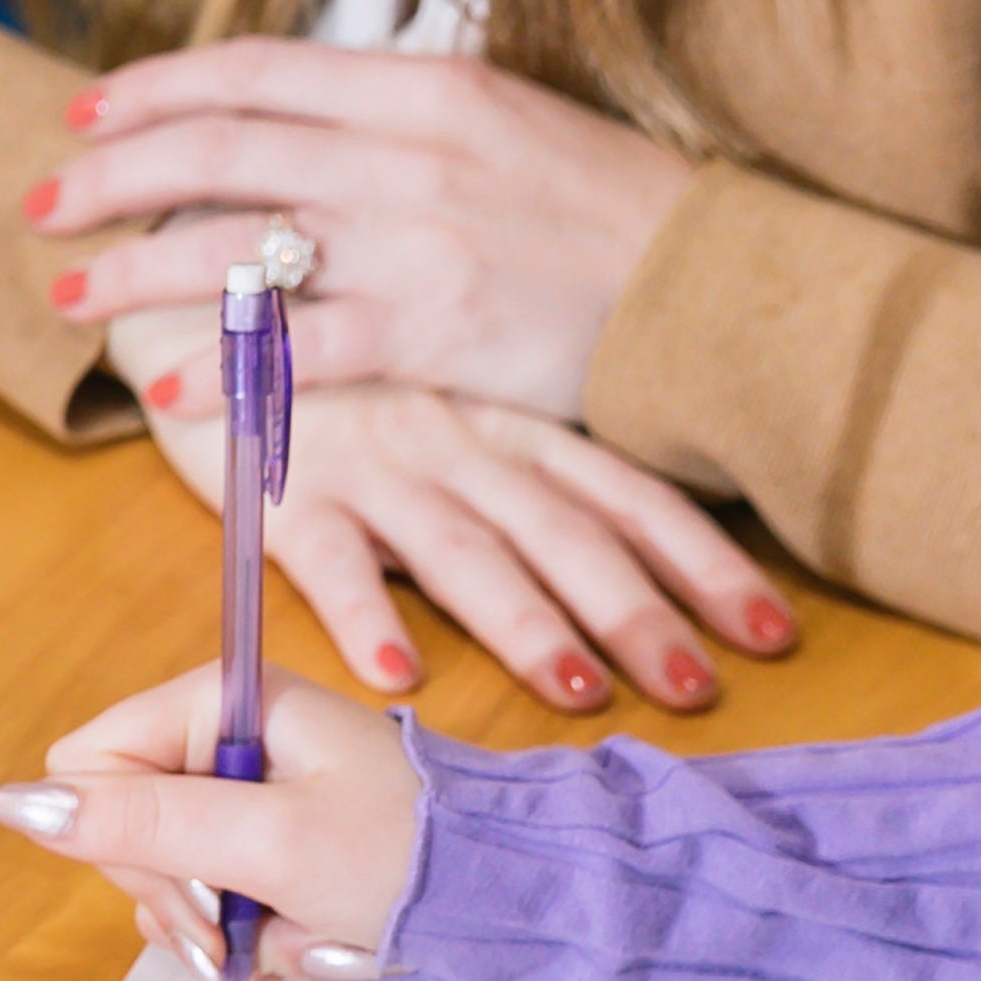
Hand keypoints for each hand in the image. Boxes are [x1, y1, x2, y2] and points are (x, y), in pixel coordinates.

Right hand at [0, 660, 420, 980]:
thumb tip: (18, 804)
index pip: (90, 762)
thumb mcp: (267, 840)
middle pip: (122, 825)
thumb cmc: (408, 854)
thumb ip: (142, 822)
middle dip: (176, 894)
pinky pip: (212, 902)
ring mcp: (249, 799)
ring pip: (163, 876)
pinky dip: (246, 938)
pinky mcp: (270, 850)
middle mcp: (229, 741)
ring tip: (279, 943)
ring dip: (214, 928)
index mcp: (223, 703)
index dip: (120, 835)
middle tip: (235, 928)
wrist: (515, 900)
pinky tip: (294, 945)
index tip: (192, 884)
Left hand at [31, 38, 694, 425]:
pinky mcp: (434, 330)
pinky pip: (301, 350)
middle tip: (39, 206)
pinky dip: (225, 370)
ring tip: (72, 300)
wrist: (711, 288)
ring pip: (240, 245)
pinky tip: (167, 391)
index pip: (256, 72)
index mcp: (421, 87)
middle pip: (221, 148)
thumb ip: (397, 124)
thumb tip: (299, 126)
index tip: (84, 114)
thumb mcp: (503, 127)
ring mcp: (417, 240)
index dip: (156, 90)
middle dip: (112, 178)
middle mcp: (406, 150)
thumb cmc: (606, 214)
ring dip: (139, 274)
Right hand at [110, 356, 794, 713]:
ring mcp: (373, 467)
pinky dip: (364, 617)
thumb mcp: (448, 400)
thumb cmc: (340, 366)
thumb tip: (610, 557)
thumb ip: (516, 467)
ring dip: (523, 624)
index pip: (625, 494)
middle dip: (638, 613)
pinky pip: (329, 560)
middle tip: (700, 690)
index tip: (773, 630)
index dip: (701, 562)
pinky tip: (399, 675)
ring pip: (464, 551)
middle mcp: (458, 442)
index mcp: (508, 422)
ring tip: (578, 691)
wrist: (207, 289)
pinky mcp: (281, 493)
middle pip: (565, 534)